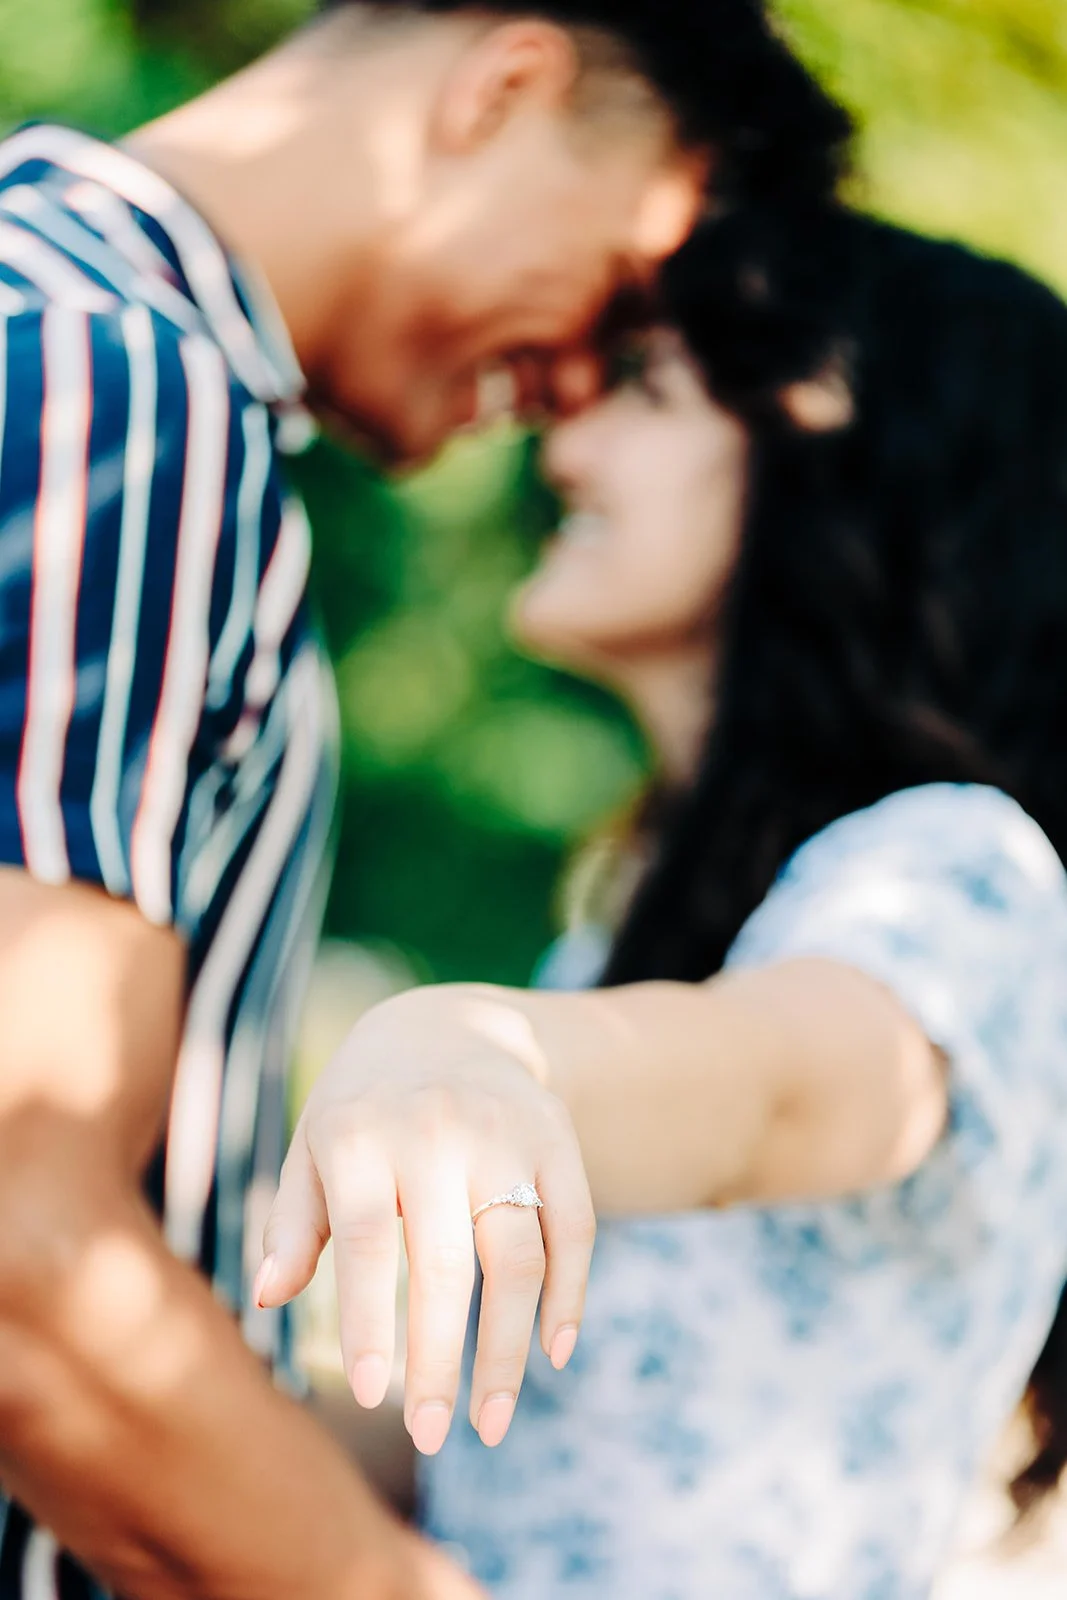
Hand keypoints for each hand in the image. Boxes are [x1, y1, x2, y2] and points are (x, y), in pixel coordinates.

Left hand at [257, 985, 595, 1455]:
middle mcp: (437, 1132)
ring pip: (517, 1258)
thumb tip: (265, 1297)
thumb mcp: (314, 1145)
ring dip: (509, 1349)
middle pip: (445, 1264)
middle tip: (430, 1437)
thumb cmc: (364, 1107)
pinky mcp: (557, 1140)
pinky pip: (575, 1228)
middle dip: (439, 1360)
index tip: (368, 1396)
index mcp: (362, 1134)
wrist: (448, 1026)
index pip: (366, 1241)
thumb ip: (295, 1221)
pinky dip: (570, 1296)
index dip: (369, 1320)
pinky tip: (555, 1354)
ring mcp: (505, 1135)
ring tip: (492, 1423)